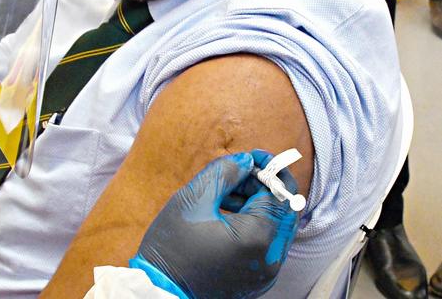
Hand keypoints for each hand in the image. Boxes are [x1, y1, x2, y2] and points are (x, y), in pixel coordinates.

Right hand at [130, 151, 299, 298]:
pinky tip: (226, 215)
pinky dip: (252, 224)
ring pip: (275, 227)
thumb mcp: (192, 199)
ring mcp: (264, 273)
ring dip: (257, 204)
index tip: (253, 156)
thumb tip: (246, 160)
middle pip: (282, 211)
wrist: (159, 291)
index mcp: (257, 238)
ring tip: (226, 194)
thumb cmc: (172, 247)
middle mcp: (269, 259)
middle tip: (238, 172)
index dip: (270, 170)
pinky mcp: (255, 279)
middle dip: (263, 186)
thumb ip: (224, 172)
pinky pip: (265, 244)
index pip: (280, 194)